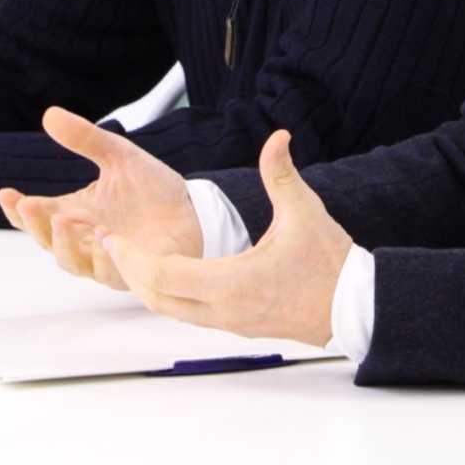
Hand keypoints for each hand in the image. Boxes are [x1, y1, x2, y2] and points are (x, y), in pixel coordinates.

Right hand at [0, 107, 201, 289]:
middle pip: (48, 242)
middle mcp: (85, 239)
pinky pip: (113, 272)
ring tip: (63, 222)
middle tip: (30, 206)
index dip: (17, 209)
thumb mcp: (119, 155)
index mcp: (76, 213)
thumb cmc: (152, 189)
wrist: (192, 208)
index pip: (37, 216)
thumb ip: (86, 139)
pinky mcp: (133, 271)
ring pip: (74, 262)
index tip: (6, 194)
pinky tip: (107, 239)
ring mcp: (106, 258)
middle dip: (35, 226)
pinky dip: (106, 257)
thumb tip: (50, 114)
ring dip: (65, 244)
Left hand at [100, 130, 350, 346]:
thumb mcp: (304, 212)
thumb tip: (277, 138)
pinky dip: (169, 294)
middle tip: (110, 243)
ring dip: (146, 285)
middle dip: (129, 270)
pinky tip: (168, 273)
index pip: (164, 275)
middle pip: (156, 298)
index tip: (113, 235)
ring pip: (170, 310)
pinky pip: (189, 314)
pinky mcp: (238, 326)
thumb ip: (282, 174)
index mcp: (232, 283)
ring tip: (131, 256)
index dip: (132, 255)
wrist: (354, 307)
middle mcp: (224, 310)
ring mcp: (230, 322)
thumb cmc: (330, 266)